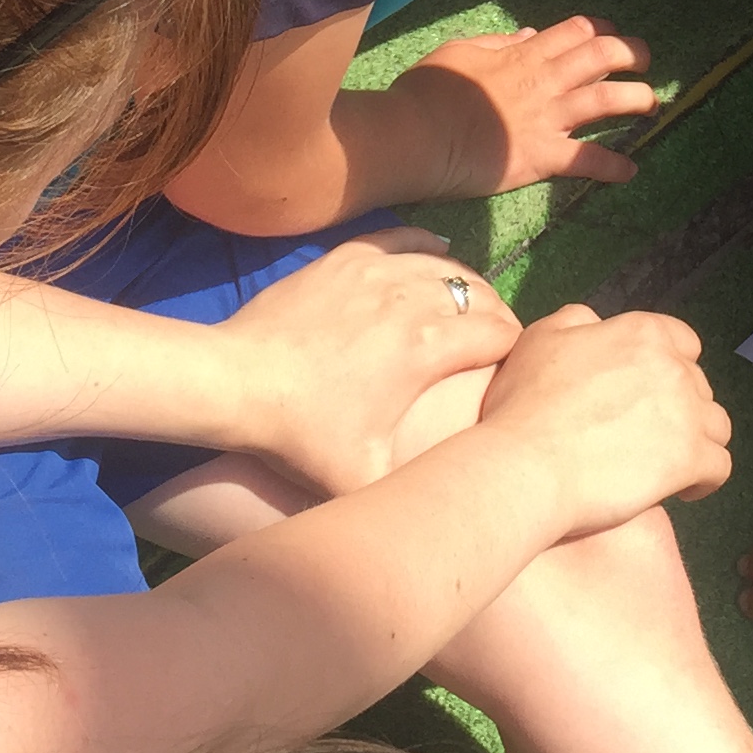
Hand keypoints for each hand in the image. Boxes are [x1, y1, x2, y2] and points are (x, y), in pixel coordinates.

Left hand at [219, 230, 520, 493]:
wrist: (237, 381)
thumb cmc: (301, 432)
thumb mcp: (361, 477)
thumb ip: (410, 491)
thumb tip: (449, 513)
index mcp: (426, 347)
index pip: (500, 332)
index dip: (515, 347)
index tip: (513, 364)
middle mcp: (412, 298)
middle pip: (480, 293)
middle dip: (496, 315)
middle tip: (495, 339)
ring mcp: (378, 271)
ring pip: (447, 264)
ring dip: (466, 284)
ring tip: (469, 305)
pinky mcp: (348, 257)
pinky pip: (404, 239)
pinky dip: (427, 247)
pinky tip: (437, 253)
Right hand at [392, 17, 656, 197]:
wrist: (415, 135)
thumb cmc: (426, 92)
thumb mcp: (459, 51)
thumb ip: (498, 43)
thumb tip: (529, 34)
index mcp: (523, 54)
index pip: (575, 31)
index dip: (601, 29)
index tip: (612, 34)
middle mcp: (543, 81)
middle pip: (601, 55)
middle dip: (631, 53)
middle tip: (645, 60)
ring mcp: (547, 118)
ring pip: (606, 99)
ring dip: (637, 99)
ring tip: (653, 103)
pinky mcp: (542, 156)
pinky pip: (587, 160)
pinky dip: (613, 166)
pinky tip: (630, 172)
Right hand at [477, 304, 732, 531]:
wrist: (527, 463)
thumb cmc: (527, 402)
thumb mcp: (542, 339)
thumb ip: (577, 322)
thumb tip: (596, 323)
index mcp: (643, 333)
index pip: (684, 342)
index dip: (671, 367)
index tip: (650, 393)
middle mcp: (674, 367)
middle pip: (699, 387)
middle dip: (681, 408)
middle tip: (649, 434)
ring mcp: (687, 414)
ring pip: (717, 427)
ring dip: (697, 442)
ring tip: (668, 463)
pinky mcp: (691, 460)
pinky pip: (719, 468)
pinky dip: (704, 479)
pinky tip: (681, 490)